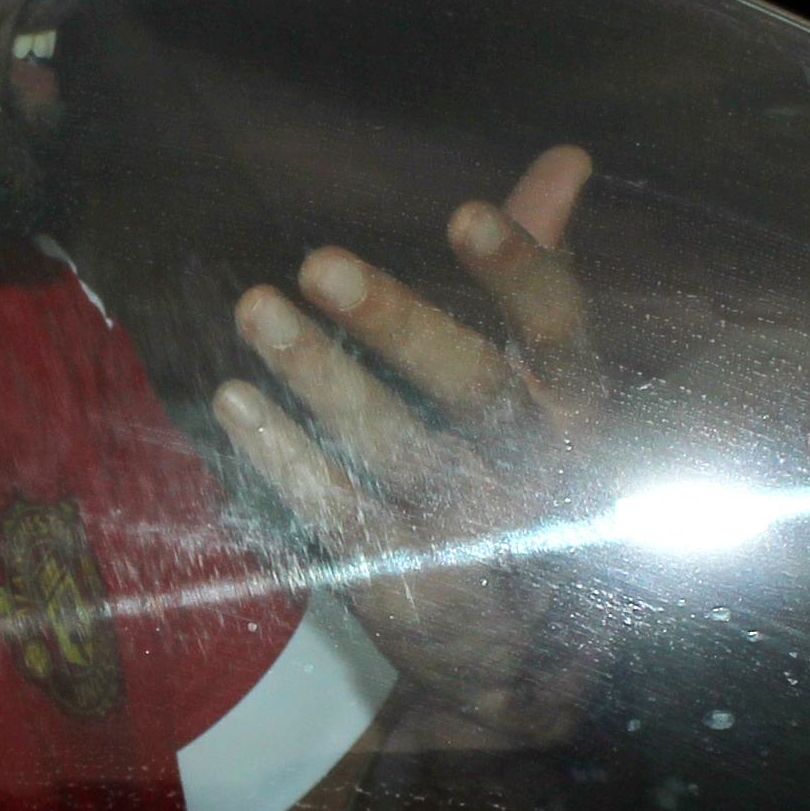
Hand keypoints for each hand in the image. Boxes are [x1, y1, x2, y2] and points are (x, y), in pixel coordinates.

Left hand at [211, 145, 608, 742]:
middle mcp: (535, 471)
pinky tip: (234, 403)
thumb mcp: (545, 377)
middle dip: (398, 325)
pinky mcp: (406, 582)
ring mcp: (470, 533)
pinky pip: (338, 514)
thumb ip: (545, 264)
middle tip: (317, 262)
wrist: (516, 653)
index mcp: (575, 407)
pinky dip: (283, 459)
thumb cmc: (525, 471)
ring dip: (319, 379)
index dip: (520, 271)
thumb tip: (566, 157)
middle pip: (474, 392)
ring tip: (254, 309)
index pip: (559, 330)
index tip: (464, 213)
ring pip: (395, 451)